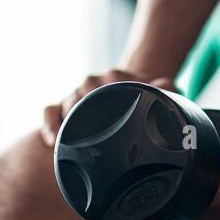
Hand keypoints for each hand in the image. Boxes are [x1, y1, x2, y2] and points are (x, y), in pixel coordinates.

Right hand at [40, 69, 177, 146]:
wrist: (127, 95)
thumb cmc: (142, 98)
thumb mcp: (157, 92)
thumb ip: (166, 87)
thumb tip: (171, 85)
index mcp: (114, 77)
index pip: (106, 79)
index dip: (108, 92)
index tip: (112, 108)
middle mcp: (92, 84)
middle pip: (82, 91)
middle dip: (84, 109)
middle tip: (92, 131)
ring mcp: (76, 97)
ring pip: (65, 102)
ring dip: (65, 119)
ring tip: (68, 140)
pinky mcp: (61, 109)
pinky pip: (49, 112)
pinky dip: (49, 124)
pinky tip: (53, 141)